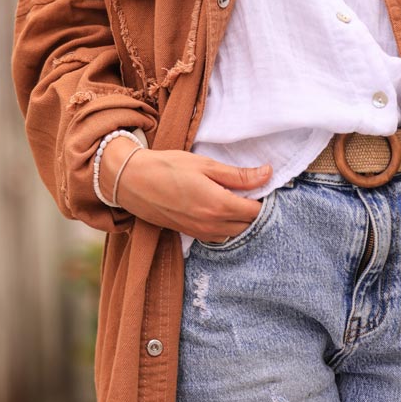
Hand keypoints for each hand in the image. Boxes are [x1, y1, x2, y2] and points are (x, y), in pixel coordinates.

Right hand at [100, 137, 271, 241]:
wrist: (132, 181)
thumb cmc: (168, 167)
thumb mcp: (206, 165)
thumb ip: (238, 175)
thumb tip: (268, 173)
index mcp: (219, 205)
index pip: (256, 211)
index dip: (265, 199)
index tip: (265, 186)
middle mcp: (211, 224)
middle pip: (248, 226)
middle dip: (255, 211)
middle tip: (254, 191)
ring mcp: (200, 232)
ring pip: (234, 234)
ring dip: (241, 221)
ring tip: (238, 199)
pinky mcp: (190, 234)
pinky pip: (218, 236)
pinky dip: (227, 226)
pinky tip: (222, 209)